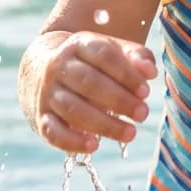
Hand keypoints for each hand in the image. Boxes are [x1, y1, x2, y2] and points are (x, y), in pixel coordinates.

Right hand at [33, 32, 157, 152]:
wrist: (41, 68)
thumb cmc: (91, 61)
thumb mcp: (112, 50)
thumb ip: (136, 57)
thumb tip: (150, 72)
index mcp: (79, 44)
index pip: (104, 56)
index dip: (126, 74)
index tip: (146, 91)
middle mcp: (59, 67)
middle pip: (89, 82)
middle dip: (119, 100)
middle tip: (143, 114)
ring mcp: (47, 92)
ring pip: (73, 109)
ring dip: (104, 124)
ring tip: (131, 133)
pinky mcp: (40, 117)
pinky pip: (53, 131)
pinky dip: (72, 141)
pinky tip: (95, 145)